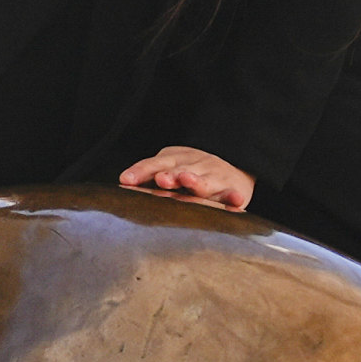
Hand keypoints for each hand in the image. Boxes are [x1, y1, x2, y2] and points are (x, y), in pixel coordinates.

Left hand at [119, 146, 254, 209]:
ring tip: (188, 180)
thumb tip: (124, 181)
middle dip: (170, 174)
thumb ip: (149, 176)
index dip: (141, 171)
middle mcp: (195, 165)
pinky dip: (234, 198)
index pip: (156, 164)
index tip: (127, 179)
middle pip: (180, 170)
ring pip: (205, 180)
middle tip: (161, 179)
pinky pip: (232, 195)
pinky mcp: (232, 189)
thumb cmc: (192, 172)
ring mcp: (215, 176)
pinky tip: (236, 201)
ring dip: (197, 180)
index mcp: (175, 160)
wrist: (232, 168)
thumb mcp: (170, 169)